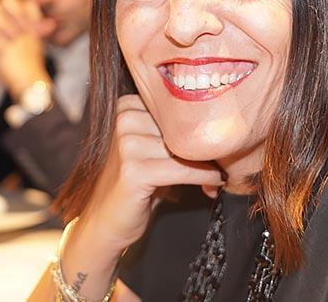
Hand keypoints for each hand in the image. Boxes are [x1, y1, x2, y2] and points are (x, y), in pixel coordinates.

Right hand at [0, 0, 54, 94]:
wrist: (3, 66)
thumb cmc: (20, 49)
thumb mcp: (32, 41)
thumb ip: (39, 30)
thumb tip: (51, 24)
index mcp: (19, 11)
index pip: (27, 2)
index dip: (33, 14)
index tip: (37, 30)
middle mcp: (3, 10)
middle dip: (17, 13)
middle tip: (24, 31)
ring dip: (3, 22)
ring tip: (14, 38)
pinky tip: (3, 48)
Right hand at [61, 95, 225, 294]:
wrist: (104, 221)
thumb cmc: (135, 184)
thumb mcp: (151, 148)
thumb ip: (172, 131)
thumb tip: (219, 126)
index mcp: (127, 107)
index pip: (176, 106)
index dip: (198, 124)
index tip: (218, 140)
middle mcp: (124, 120)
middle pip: (181, 126)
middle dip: (205, 146)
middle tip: (223, 162)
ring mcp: (126, 145)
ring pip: (185, 148)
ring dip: (208, 164)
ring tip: (217, 177)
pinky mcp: (133, 170)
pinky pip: (182, 168)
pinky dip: (204, 176)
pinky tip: (214, 182)